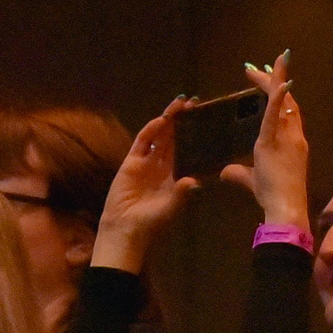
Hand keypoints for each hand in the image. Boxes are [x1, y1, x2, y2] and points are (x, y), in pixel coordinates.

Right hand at [93, 103, 199, 272]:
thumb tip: (193, 180)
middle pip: (174, 137)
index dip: (195, 133)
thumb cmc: (151, 222)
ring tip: (180, 103)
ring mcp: (146, 163)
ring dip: (168, 120)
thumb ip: (182, 192)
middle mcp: (162, 166)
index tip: (206, 118)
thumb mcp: (172, 207)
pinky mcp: (130, 164)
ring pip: (159, 136)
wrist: (126, 230)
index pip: (187, 148)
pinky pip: (142, 143)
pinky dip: (150, 131)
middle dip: (183, 120)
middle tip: (195, 102)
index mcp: (175, 175)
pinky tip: (160, 120)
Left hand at [221, 52, 308, 230]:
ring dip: (276, 81)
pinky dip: (276, 99)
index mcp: (290, 142)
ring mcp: (287, 138)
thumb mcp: (252, 180)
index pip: (286, 112)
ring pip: (283, 102)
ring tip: (271, 62)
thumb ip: (240, 173)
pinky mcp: (275, 143)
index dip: (280, 95)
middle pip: (286, 101)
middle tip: (269, 62)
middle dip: (277, 80)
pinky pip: (276, 116)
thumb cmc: (272, 196)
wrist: (285, 207)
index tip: (272, 79)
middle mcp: (293, 136)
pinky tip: (277, 83)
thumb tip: (225, 171)